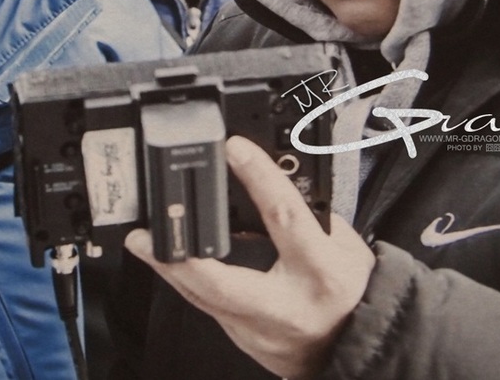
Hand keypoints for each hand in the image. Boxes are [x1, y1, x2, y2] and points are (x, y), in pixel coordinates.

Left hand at [124, 136, 373, 379]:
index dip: (259, 179)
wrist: (358, 350)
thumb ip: (308, 216)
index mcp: (323, 272)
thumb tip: (269, 179)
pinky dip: (188, 282)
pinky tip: (170, 263)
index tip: (234, 149)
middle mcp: (288, 305)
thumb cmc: (354, 293)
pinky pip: (209, 308)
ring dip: (169, 268)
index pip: (286, 218)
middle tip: (144, 234)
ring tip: (141, 241)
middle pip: (222, 282)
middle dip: (179, 258)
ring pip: (204, 299)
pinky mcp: (246, 341)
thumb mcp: (346, 246)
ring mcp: (263, 330)